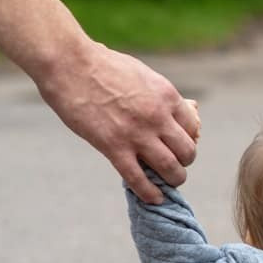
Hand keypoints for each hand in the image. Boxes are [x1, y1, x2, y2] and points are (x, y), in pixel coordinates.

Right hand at [36, 42, 199, 203]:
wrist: (69, 64)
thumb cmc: (101, 65)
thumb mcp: (141, 73)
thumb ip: (157, 95)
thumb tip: (174, 107)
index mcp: (166, 95)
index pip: (192, 128)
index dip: (188, 139)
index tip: (179, 145)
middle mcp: (158, 117)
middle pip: (187, 152)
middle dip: (183, 162)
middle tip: (174, 165)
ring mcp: (137, 134)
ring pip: (170, 169)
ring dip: (173, 180)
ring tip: (168, 183)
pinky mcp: (114, 148)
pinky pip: (139, 179)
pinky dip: (150, 193)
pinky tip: (154, 198)